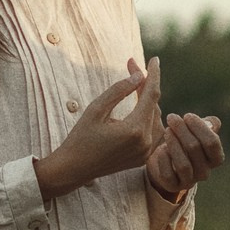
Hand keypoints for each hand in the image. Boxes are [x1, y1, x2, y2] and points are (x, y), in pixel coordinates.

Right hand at [33, 60, 161, 201]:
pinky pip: (153, 132)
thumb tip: (139, 75)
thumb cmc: (80, 137)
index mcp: (135, 130)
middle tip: (131, 66)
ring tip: (135, 86)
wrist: (73, 170)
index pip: (151, 95)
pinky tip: (138, 107)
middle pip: (153, 105)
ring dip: (148, 101)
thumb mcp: (95, 109)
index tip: (154, 59)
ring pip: (155, 118)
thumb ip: (119, 90)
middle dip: (144, 85)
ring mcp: (146, 153)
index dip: (153, 74)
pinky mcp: (143, 159)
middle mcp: (146, 143)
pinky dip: (148, 117)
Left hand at [144, 110, 224, 206]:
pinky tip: (160, 148)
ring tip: (167, 130)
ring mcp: (189, 181)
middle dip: (181, 130)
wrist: (167, 161)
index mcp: (216, 159)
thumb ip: (208, 124)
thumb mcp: (197, 131)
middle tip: (171, 118)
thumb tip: (212, 122)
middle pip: (195, 148)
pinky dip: (163, 159)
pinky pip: (168, 174)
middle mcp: (205, 172)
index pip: (212, 143)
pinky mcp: (173, 186)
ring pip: (183, 164)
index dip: (199, 127)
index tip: (187, 116)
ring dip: (173, 143)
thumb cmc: (185, 142)